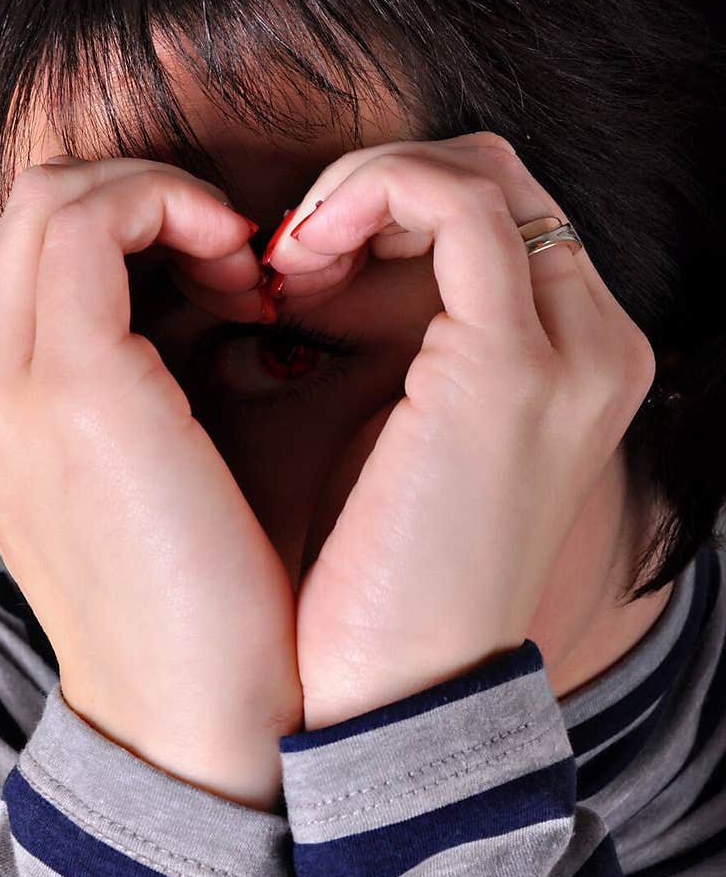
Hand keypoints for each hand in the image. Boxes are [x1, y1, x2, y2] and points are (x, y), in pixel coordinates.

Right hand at [0, 156, 301, 807]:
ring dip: (169, 204)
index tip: (228, 273)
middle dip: (152, 203)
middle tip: (245, 264)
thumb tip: (192, 295)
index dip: (135, 226)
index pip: (36, 247)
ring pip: (64, 195)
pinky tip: (252, 273)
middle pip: (41, 204)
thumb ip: (132, 376)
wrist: (191, 723)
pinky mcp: (67, 385)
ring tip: (250, 275)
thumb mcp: (137, 471)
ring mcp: (0, 381)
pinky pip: (102, 217)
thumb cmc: (192, 605)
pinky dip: (183, 213)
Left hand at [262, 134, 655, 727]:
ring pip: (476, 171)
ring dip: (358, 188)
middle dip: (372, 191)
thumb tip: (315, 267)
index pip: (496, 222)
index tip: (293, 269)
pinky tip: (292, 262)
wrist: (393, 706)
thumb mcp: (397, 441)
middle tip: (281, 260)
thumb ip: (397, 344)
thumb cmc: (373, 586)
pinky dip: (364, 195)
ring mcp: (570, 353)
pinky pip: (452, 200)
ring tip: (280, 266)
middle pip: (493, 181)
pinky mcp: (512, 369)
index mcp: (575, 367)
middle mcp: (597, 348)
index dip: (387, 212)